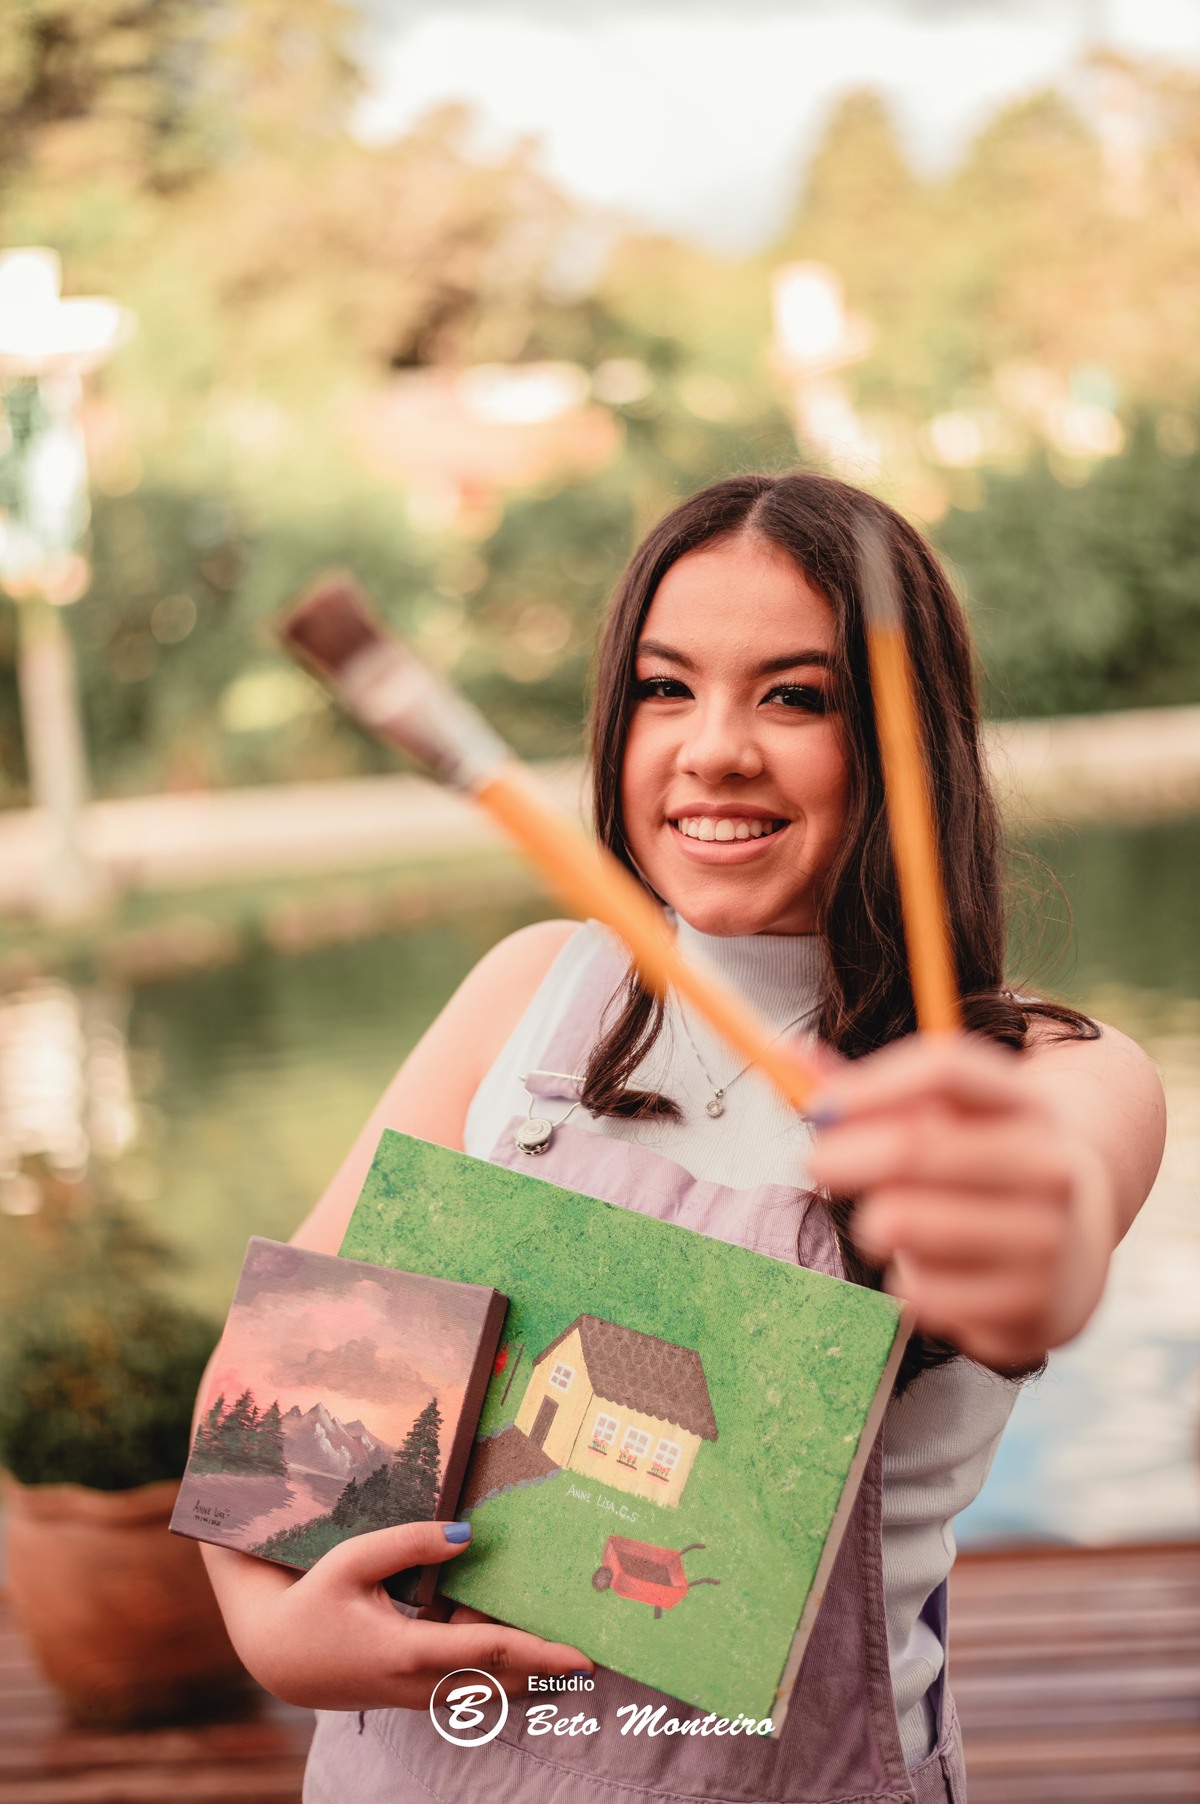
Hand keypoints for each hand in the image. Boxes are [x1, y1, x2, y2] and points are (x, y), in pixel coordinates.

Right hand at [205, 1520, 592, 1710]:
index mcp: (405, 1651)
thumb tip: (467, 1536)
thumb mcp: (353, 1559)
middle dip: (545, 1673)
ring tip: (561, 1652)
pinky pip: (463, 1690)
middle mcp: (415, 1684)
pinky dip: (493, 1675)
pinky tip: (507, 1648)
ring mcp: (412, 1697)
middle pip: (498, 1684)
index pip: (488, 1654)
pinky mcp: (409, 1696)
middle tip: (592, 1657)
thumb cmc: (312, 1599)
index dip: (538, 1654)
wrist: (276, 1655)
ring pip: (483, 1694)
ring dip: (523, 1677)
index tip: (581, 1655)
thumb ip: (411, 1543)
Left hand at [807, 1033, 1117, 1369]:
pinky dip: (907, 1283)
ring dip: (876, 1225)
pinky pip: (921, 1293)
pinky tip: (936, 1272)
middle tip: (816, 1162)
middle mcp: (1049, 1167)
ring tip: (897, 1223)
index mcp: (1028, 1105)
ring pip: (904, 1224)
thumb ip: (869, 1091)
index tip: (819, 1105)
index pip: (945, 1069)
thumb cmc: (981, 1168)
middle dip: (843, 1156)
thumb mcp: (947, 1120)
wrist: (1077, 1249)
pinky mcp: (1031, 1309)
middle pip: (913, 1147)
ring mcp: (1047, 1241)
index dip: (871, 1083)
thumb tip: (786, 1055)